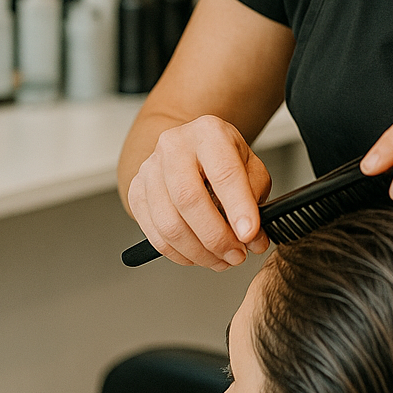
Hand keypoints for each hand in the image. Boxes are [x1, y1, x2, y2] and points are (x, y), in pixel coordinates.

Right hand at [126, 115, 271, 268]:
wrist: (191, 148)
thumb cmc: (223, 159)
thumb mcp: (250, 168)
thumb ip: (255, 200)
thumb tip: (253, 240)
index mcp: (209, 132)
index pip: (224, 172)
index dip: (238, 208)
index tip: (250, 235)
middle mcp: (174, 146)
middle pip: (189, 199)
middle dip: (216, 237)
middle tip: (237, 255)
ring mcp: (150, 168)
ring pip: (169, 223)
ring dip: (198, 252)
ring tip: (222, 260)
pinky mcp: (136, 192)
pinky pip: (155, 234)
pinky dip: (179, 254)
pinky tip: (198, 255)